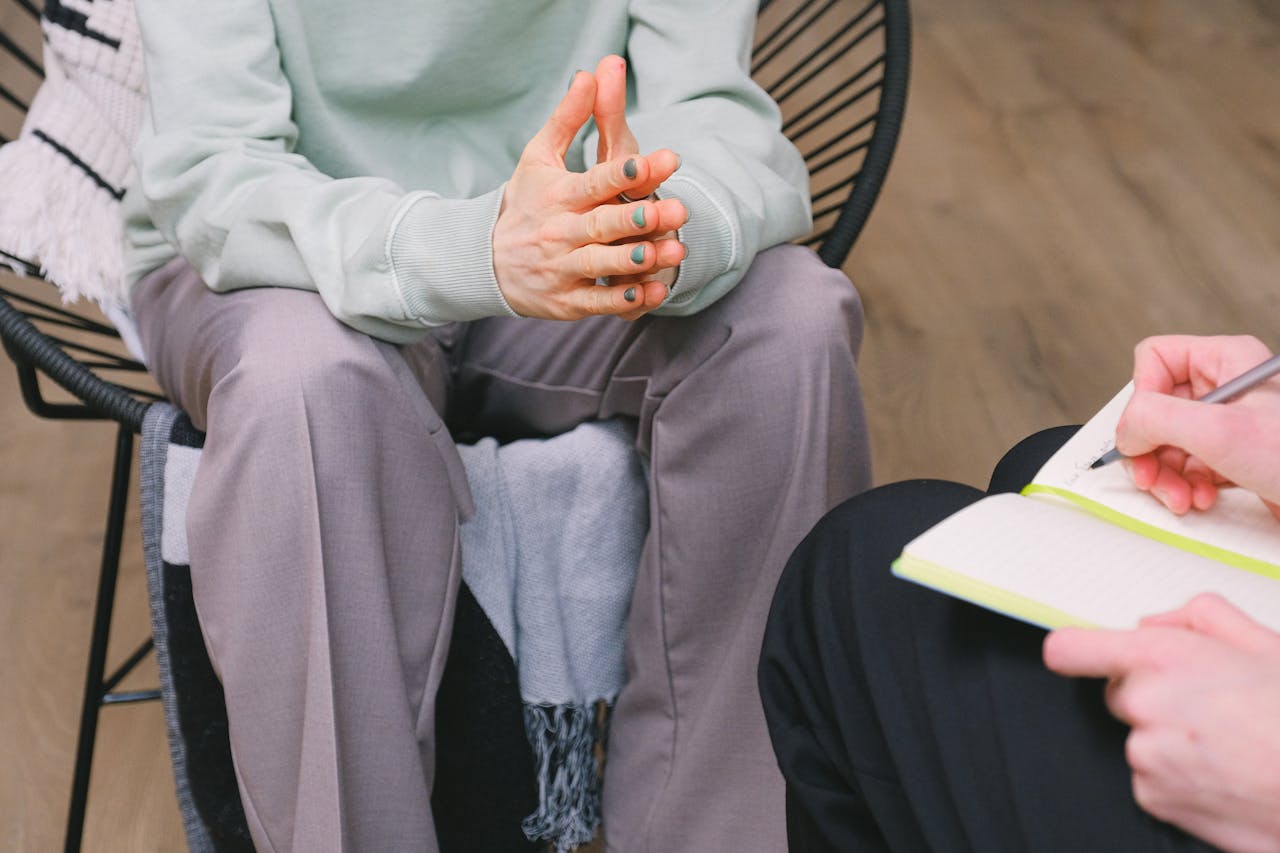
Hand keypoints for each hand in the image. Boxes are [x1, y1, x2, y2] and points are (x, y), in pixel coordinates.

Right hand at [493, 71, 682, 319]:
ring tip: (673, 251)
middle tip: (674, 209)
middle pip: (602, 225)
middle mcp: (560, 232)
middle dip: (638, 218)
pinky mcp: (566, 301)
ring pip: (602, 265)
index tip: (655, 163)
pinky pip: (597, 303)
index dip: (624, 174)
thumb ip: (569, 117)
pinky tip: (653, 293)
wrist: (485, 261)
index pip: (594, 182)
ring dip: (638, 261)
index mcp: (558, 195)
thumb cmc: (525, 202)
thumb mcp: (538, 156)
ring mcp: (562, 268)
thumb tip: (592, 72)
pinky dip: (624, 301)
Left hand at [1044, 594, 1279, 851]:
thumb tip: (1156, 622)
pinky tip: (1226, 774)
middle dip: (1153, 696)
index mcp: (1162, 658)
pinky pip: (1153, 780)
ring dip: (1171, 741)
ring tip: (1231, 744)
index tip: (1080, 654)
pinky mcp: (1156, 799)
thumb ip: (1198, 617)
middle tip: (1211, 705)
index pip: (1071, 649)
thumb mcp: (1263, 643)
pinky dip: (1181, 779)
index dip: (1077, 651)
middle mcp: (1144, 706)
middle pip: (1118, 694)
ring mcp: (1146, 756)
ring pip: (1141, 739)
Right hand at [1115, 334, 1279, 516]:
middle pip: (1155, 407)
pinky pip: (1189, 465)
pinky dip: (1186, 486)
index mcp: (1226, 359)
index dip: (1142, 397)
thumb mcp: (1220, 431)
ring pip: (1167, 441)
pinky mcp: (1236, 457)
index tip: (1146, 432)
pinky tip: (1201, 499)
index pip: (1155, 359)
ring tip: (1182, 497)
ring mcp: (1230, 423)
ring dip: (1165, 475)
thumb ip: (1156, 419)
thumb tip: (1124, 432)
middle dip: (1150, 449)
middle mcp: (1226, 387)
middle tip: (1153, 479)